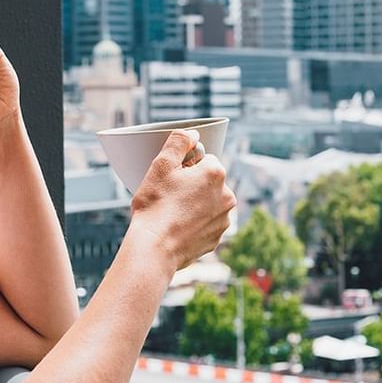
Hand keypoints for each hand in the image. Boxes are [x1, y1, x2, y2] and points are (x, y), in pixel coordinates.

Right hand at [128, 130, 236, 272]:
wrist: (154, 249)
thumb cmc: (155, 206)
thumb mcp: (161, 165)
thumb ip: (178, 141)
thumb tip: (193, 133)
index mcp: (216, 173)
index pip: (203, 159)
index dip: (185, 166)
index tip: (172, 178)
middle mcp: (227, 195)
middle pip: (208, 181)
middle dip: (193, 184)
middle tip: (170, 195)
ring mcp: (224, 219)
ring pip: (209, 202)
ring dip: (195, 203)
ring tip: (173, 212)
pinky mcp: (216, 238)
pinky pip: (206, 223)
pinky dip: (195, 223)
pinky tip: (178, 227)